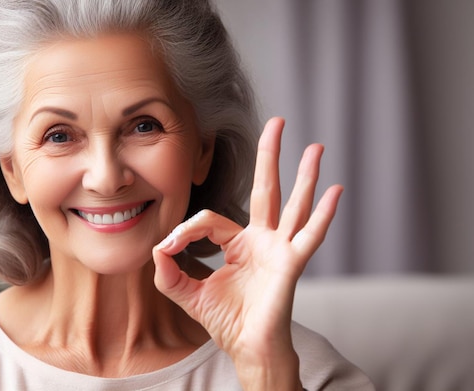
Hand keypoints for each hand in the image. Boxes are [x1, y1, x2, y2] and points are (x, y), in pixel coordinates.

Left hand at [152, 117, 342, 389]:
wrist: (246, 347)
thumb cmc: (224, 320)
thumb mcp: (187, 292)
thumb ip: (168, 271)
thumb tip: (157, 247)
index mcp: (238, 243)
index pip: (210, 219)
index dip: (185, 230)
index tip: (168, 248)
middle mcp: (261, 240)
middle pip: (266, 189)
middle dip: (269, 156)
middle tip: (277, 122)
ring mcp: (279, 249)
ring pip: (293, 205)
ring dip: (304, 175)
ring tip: (315, 146)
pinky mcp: (290, 264)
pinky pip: (309, 236)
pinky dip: (323, 215)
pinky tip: (335, 190)